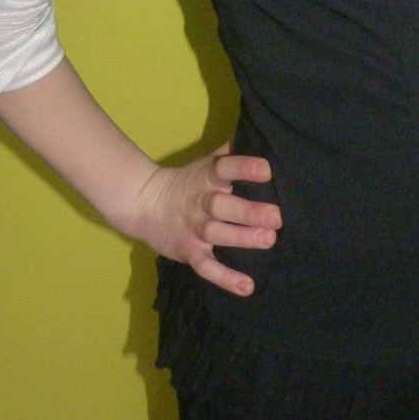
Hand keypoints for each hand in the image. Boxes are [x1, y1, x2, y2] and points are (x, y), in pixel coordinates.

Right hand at [130, 143, 281, 296]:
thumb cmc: (187, 182)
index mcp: (207, 176)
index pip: (225, 168)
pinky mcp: (189, 252)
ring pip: (217, 234)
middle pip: (223, 206)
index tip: (267, 170)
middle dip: (249, 211)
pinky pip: (206, 267)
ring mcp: (193, 229)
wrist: (142, 203)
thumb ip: (231, 152)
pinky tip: (246, 287)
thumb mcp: (206, 162)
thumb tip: (258, 132)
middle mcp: (200, 202)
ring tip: (268, 240)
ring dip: (242, 238)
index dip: (245, 168)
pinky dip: (225, 278)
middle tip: (276, 217)